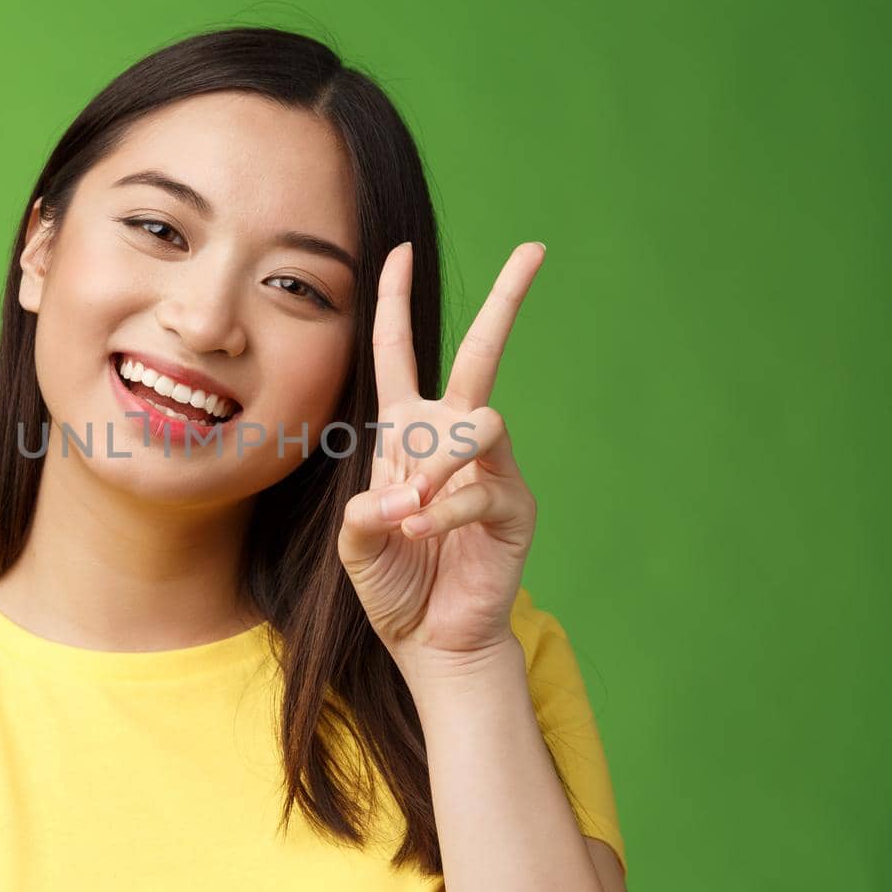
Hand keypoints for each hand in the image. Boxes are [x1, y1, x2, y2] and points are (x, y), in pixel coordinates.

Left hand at [337, 239, 545, 679]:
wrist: (430, 643)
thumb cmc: (393, 586)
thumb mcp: (356, 545)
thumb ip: (363, 514)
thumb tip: (399, 494)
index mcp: (408, 435)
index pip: (400, 354)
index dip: (396, 303)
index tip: (400, 251)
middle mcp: (453, 440)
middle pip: (481, 354)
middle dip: (506, 300)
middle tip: (535, 248)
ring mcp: (490, 469)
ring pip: (480, 420)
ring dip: (439, 463)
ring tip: (413, 511)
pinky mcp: (512, 506)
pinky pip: (481, 487)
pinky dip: (445, 511)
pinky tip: (424, 534)